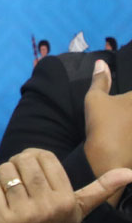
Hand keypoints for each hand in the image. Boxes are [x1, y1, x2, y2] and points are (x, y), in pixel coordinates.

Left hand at [0, 148, 131, 222]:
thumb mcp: (77, 211)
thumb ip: (98, 190)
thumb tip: (129, 173)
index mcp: (66, 201)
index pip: (44, 156)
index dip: (34, 157)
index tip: (33, 169)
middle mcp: (48, 207)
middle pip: (23, 160)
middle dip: (16, 163)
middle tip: (18, 176)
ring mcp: (24, 214)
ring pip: (5, 171)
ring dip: (3, 177)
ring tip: (11, 191)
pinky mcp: (2, 219)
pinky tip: (2, 204)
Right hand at [84, 59, 131, 204]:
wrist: (109, 159)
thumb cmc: (102, 124)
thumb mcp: (95, 98)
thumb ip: (100, 79)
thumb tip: (100, 62)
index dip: (129, 98)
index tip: (124, 101)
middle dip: (129, 105)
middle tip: (123, 111)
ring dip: (130, 119)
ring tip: (125, 123)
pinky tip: (128, 135)